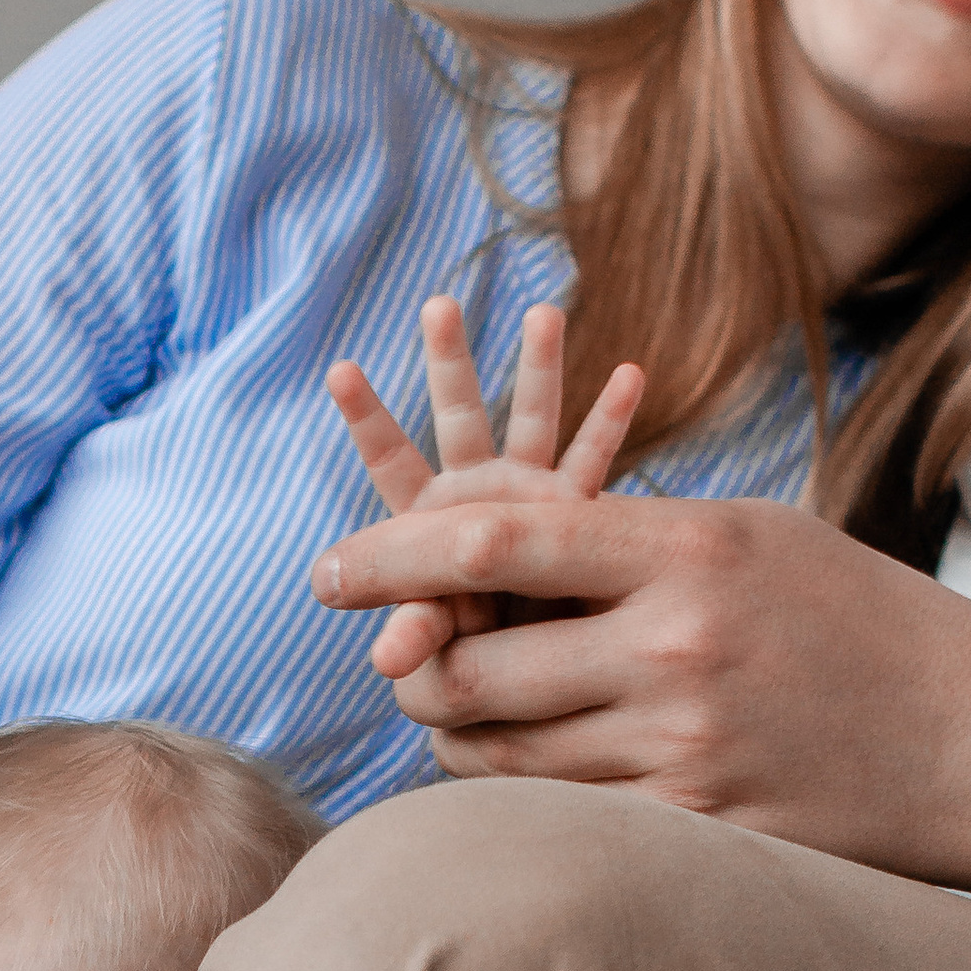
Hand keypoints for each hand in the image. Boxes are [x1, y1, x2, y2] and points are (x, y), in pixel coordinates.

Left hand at [307, 488, 970, 878]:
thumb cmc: (854, 621)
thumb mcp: (748, 538)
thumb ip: (617, 541)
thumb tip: (467, 545)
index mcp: (686, 550)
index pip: (491, 541)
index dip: (388, 555)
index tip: (325, 570)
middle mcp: (676, 650)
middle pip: (467, 667)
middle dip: (411, 668)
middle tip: (398, 663)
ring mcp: (685, 753)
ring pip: (495, 757)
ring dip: (457, 738)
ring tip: (463, 712)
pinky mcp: (697, 834)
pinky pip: (555, 821)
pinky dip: (519, 800)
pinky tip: (528, 779)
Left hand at [326, 297, 643, 714]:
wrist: (530, 667)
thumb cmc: (473, 653)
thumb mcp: (445, 637)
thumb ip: (420, 631)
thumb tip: (389, 657)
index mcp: (430, 516)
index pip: (393, 461)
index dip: (368, 420)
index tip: (340, 370)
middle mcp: (477, 492)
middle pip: (458, 416)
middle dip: (448, 362)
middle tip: (437, 303)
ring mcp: (529, 494)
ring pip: (534, 419)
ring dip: (538, 367)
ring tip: (544, 312)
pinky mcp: (577, 510)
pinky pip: (595, 460)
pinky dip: (610, 418)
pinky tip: (630, 372)